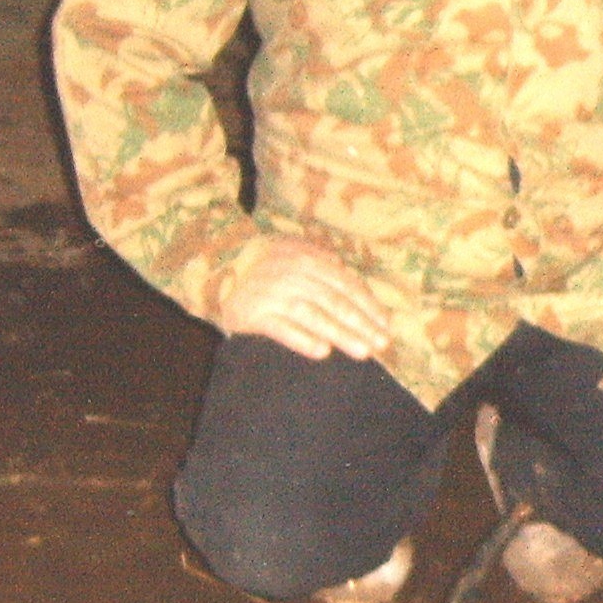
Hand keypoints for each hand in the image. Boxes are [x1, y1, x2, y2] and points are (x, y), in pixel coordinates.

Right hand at [218, 235, 393, 359]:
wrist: (216, 262)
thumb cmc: (264, 262)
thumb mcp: (294, 250)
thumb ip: (323, 260)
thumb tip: (350, 273)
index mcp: (309, 259)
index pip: (346, 285)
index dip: (369, 305)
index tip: (386, 325)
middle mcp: (294, 274)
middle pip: (335, 302)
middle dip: (362, 324)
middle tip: (382, 344)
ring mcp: (273, 294)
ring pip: (314, 316)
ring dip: (341, 334)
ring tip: (363, 351)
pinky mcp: (253, 313)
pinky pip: (281, 328)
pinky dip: (302, 339)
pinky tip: (322, 351)